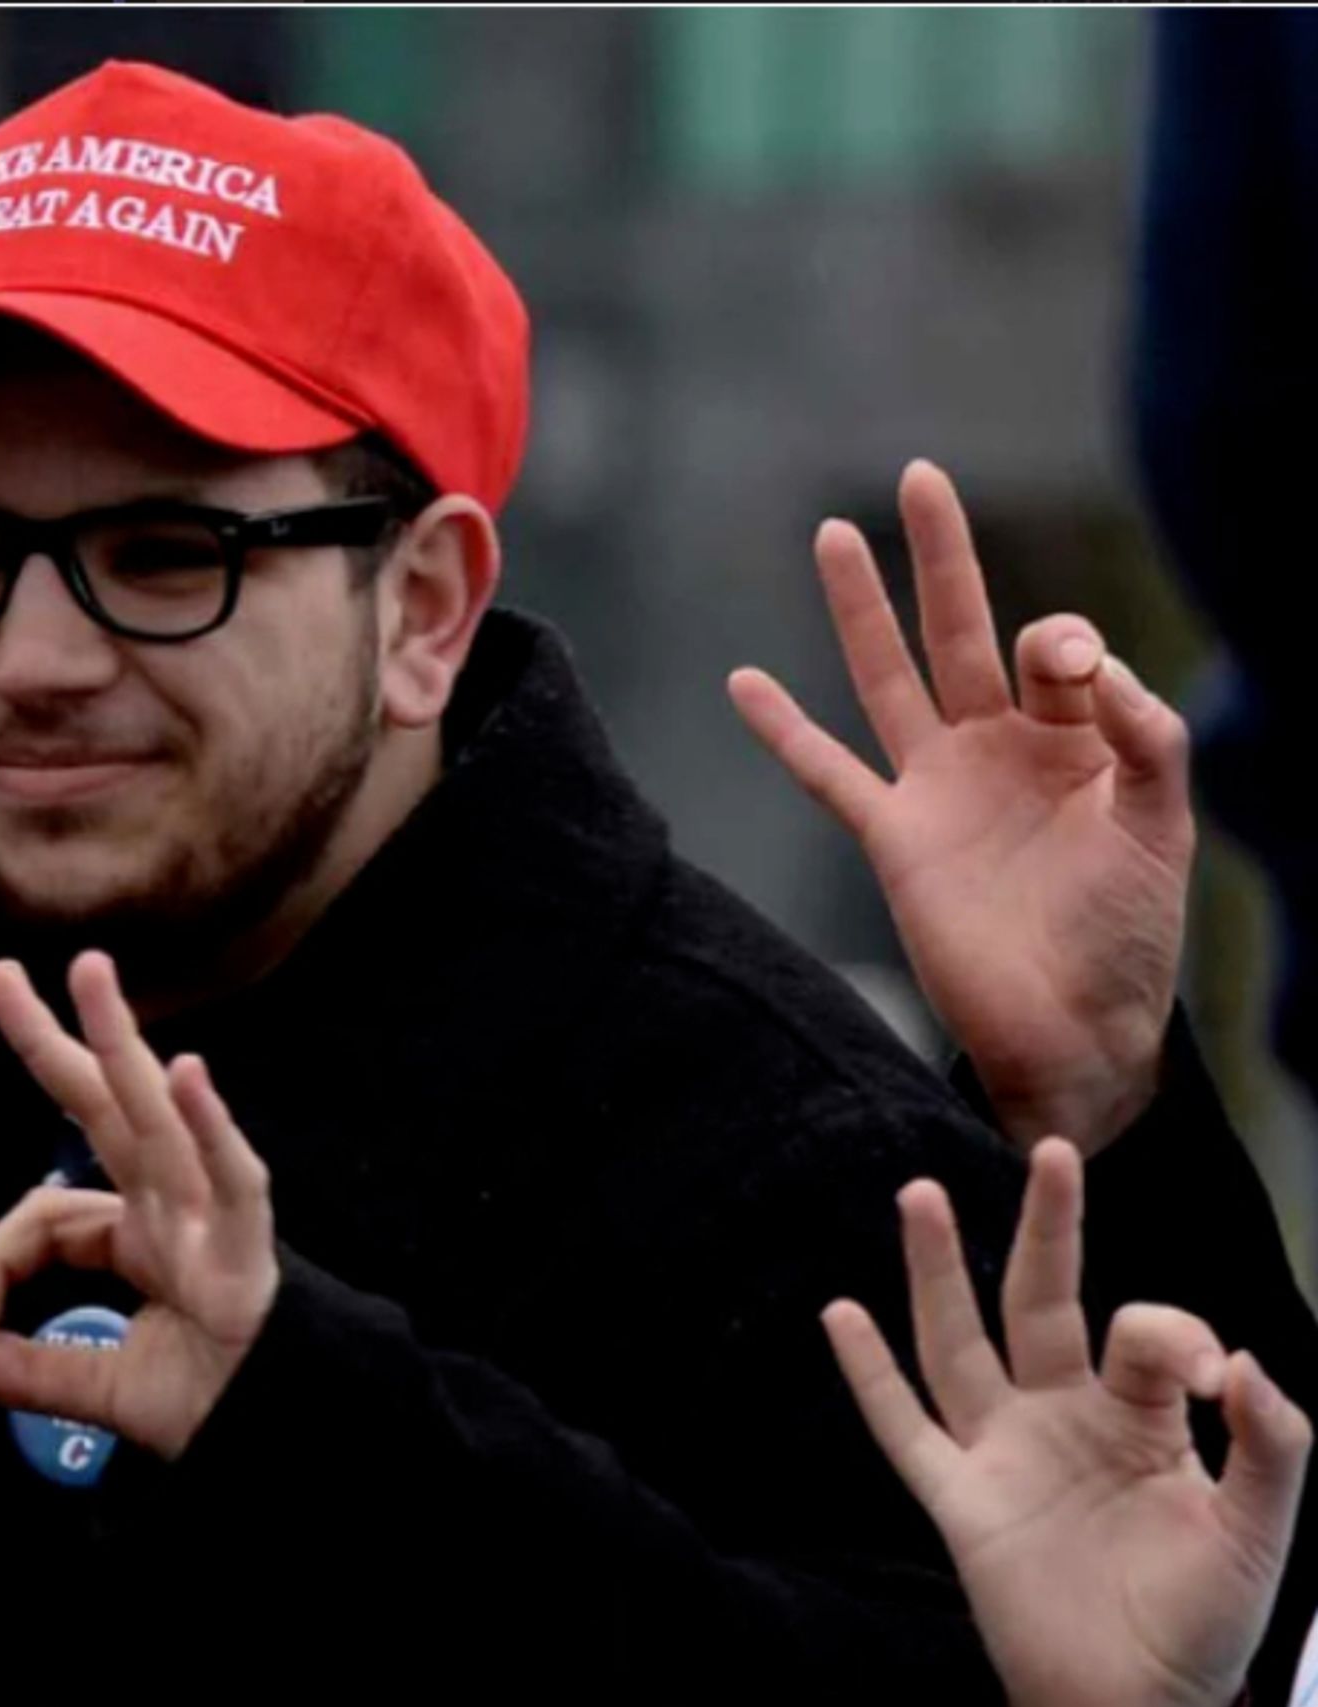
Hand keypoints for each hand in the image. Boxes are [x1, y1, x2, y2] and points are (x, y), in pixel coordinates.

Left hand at [0, 950, 278, 1459]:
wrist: (273, 1436)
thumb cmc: (200, 1399)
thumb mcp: (88, 1386)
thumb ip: (14, 1368)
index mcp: (135, 1230)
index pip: (45, 1216)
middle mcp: (170, 1204)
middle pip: (104, 1106)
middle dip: (54, 1038)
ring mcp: (209, 1215)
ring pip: (158, 1116)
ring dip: (122, 1041)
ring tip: (89, 971)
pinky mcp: (246, 1245)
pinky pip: (232, 1178)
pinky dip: (212, 1127)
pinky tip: (190, 1076)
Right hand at [730, 460, 1194, 1154]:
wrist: (1072, 1029)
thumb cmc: (1129, 932)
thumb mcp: (1161, 823)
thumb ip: (1145, 737)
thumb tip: (1093, 666)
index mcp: (1073, 739)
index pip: (1058, 652)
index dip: (1065, 645)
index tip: (1076, 677)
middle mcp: (999, 750)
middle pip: (961, 631)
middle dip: (943, 557)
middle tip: (922, 477)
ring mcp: (938, 788)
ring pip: (889, 678)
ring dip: (861, 610)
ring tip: (836, 535)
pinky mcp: (892, 837)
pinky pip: (827, 771)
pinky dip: (783, 729)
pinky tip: (746, 681)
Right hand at [824, 1139, 1309, 1706]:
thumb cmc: (1204, 1621)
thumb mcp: (1258, 1531)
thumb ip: (1270, 1445)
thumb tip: (1240, 1360)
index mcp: (1138, 1415)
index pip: (1143, 1333)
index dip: (1174, 1332)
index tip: (1211, 1374)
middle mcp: (1063, 1416)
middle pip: (1042, 1301)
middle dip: (1047, 1228)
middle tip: (1052, 1150)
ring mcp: (1004, 1452)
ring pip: (958, 1343)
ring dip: (936, 1270)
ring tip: (919, 1194)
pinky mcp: (959, 1500)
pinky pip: (903, 1428)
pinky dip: (869, 1375)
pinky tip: (840, 1313)